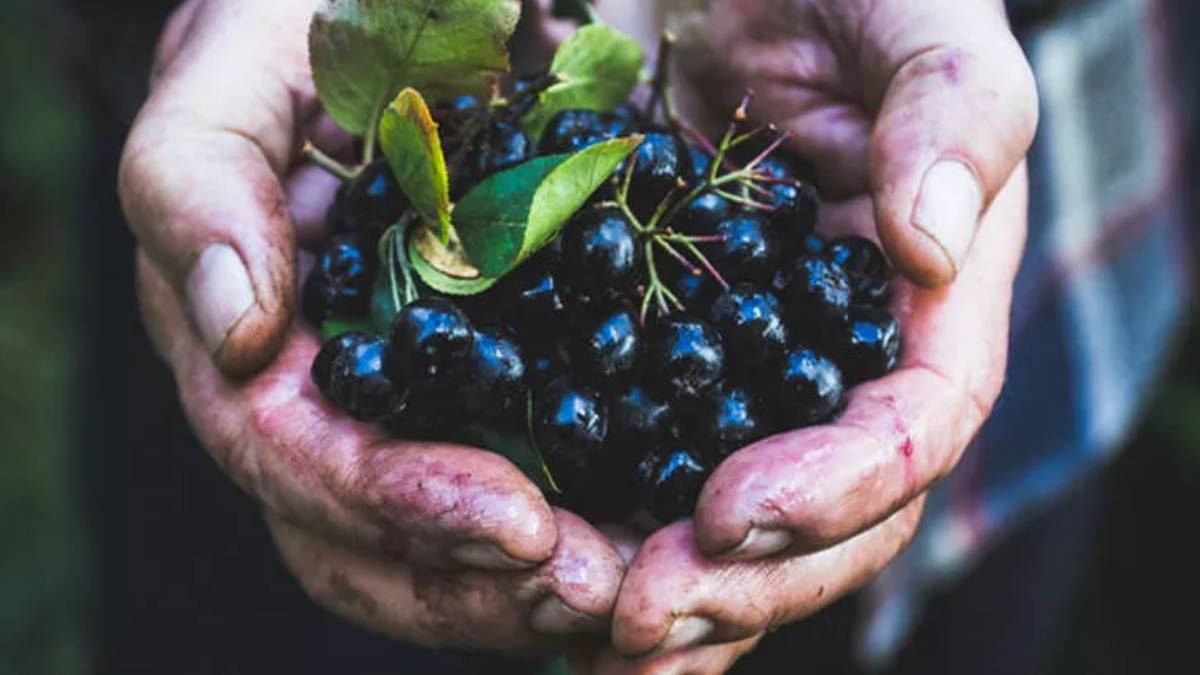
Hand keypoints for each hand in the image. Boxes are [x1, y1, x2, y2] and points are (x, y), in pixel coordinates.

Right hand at [121, 0, 622, 649]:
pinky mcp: (526, 378)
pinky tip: (662, 556)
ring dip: (535, 591)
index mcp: (265, 321)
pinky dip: (597, 538)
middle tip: (597, 592)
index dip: (386, 501)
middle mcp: (337, 380)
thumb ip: (200, 167)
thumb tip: (233, 325)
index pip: (289, 451)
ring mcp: (430, 391)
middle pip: (363, 537)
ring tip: (636, 593)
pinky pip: (545, 489)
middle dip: (472, 582)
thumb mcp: (253, 42)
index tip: (516, 523)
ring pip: (447, 545)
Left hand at [588, 0, 1036, 669]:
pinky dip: (602, 530)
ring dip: (668, 587)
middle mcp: (838, 359)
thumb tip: (926, 249)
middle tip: (637, 614)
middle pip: (824, 512)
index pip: (911, 429)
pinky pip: (640, 462)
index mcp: (922, 302)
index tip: (731, 509)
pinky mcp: (656, 357)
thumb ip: (954, 115)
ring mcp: (747, 371)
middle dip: (741, 575)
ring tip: (586, 623)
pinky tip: (543, 574)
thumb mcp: (921, 20)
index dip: (836, 488)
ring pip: (732, 518)